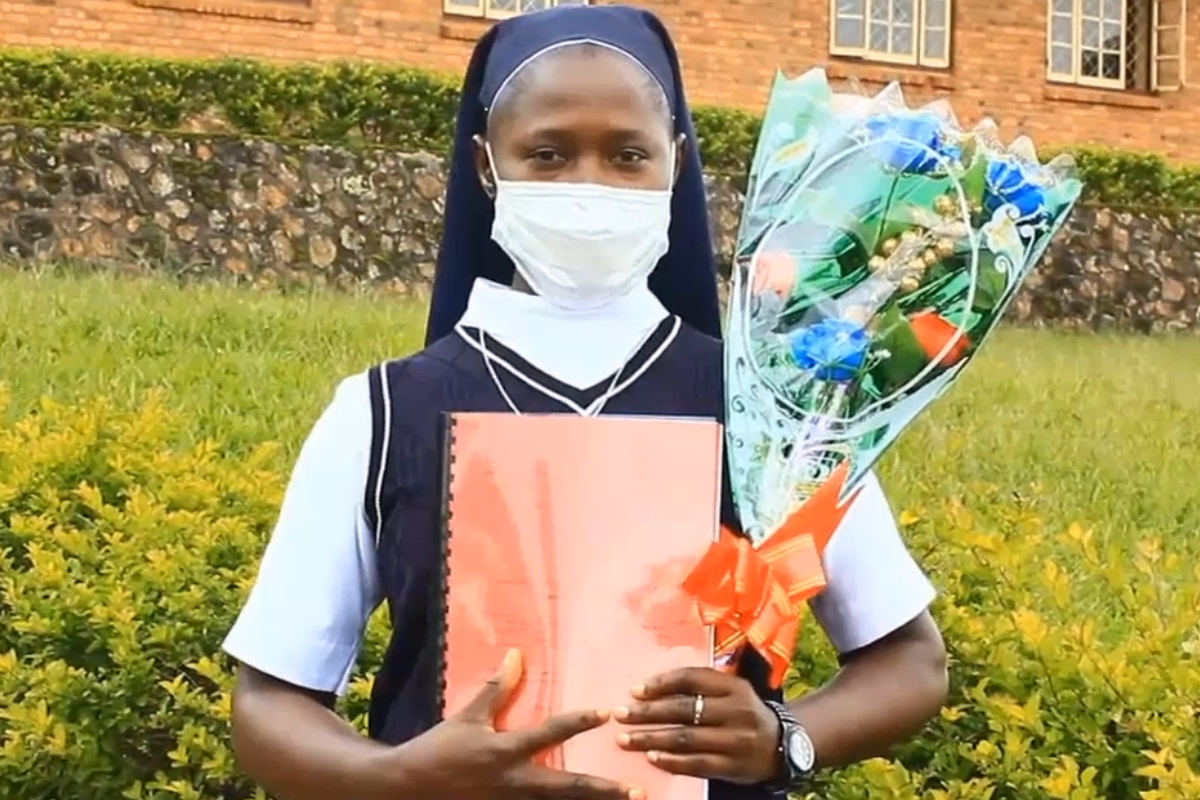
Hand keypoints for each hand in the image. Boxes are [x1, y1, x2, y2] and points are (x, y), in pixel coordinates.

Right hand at [398, 649, 641, 799]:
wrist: (409, 789)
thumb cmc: (440, 749)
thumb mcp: (468, 717)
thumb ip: (496, 689)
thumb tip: (516, 656)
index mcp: (506, 751)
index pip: (549, 732)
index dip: (579, 721)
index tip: (606, 712)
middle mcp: (515, 782)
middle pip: (568, 787)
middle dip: (603, 790)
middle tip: (635, 791)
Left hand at [613, 667, 780, 784]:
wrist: (782, 746)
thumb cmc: (744, 712)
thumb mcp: (732, 691)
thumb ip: (702, 687)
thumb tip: (651, 687)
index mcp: (733, 687)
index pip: (692, 679)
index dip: (662, 683)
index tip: (636, 690)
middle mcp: (736, 710)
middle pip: (684, 709)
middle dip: (648, 713)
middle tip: (621, 714)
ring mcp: (736, 740)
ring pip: (687, 738)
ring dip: (652, 738)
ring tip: (626, 740)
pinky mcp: (734, 766)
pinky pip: (698, 764)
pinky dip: (672, 761)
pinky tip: (652, 758)